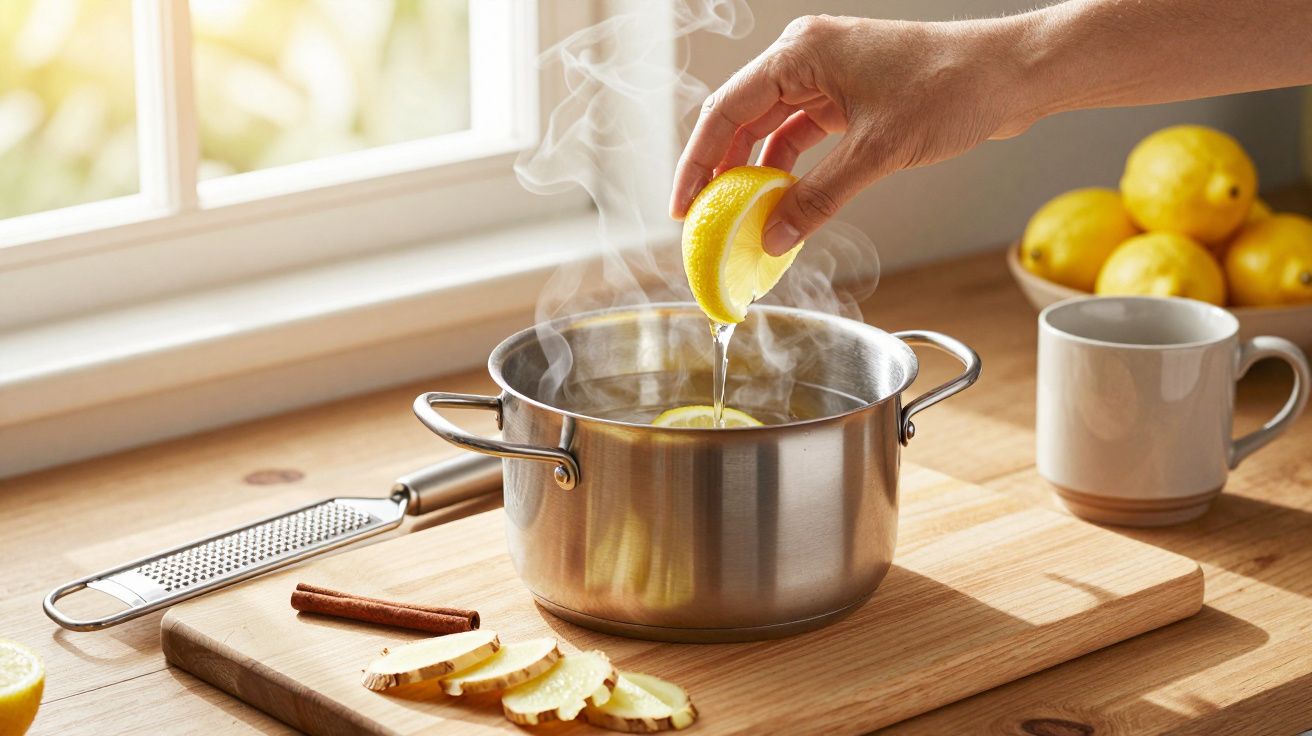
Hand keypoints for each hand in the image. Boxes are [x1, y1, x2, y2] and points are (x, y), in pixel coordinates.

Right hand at [670, 15, 1030, 254]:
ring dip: (753, 173)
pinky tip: (780, 203)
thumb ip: (818, 198)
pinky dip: (788, 169)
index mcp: (802, 53)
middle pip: (740, 118)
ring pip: (770, 129)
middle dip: (719, 170)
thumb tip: (773, 238)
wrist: (1011, 76)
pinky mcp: (850, 98)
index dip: (698, 160)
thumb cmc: (952, 89)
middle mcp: (807, 59)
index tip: (683, 204)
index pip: (726, 109)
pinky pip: (801, 135)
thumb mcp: (876, 153)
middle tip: (702, 219)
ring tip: (737, 217)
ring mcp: (829, 78)